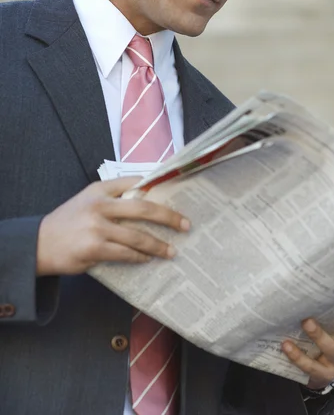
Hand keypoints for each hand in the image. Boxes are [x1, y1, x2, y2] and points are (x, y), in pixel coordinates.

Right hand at [36, 177, 189, 276]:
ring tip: (171, 251)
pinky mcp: (94, 249)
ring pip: (138, 236)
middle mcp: (100, 205)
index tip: (177, 189)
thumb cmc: (69, 222)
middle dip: (169, 217)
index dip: (157, 184)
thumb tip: (147, 199)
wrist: (39, 244)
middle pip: (144, 208)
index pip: (134, 182)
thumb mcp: (87, 200)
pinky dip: (140, 257)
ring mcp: (97, 227)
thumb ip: (113, 197)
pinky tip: (148, 259)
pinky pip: (125, 254)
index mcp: (100, 189)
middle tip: (185, 225)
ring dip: (158, 245)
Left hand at [282, 297, 333, 388]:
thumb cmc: (327, 339)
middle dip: (319, 335)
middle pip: (333, 347)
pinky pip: (304, 369)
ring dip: (300, 354)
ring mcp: (329, 368)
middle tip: (306, 321)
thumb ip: (328, 314)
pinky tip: (284, 347)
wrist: (322, 371)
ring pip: (315, 363)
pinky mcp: (317, 376)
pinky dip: (293, 358)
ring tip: (286, 343)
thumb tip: (310, 287)